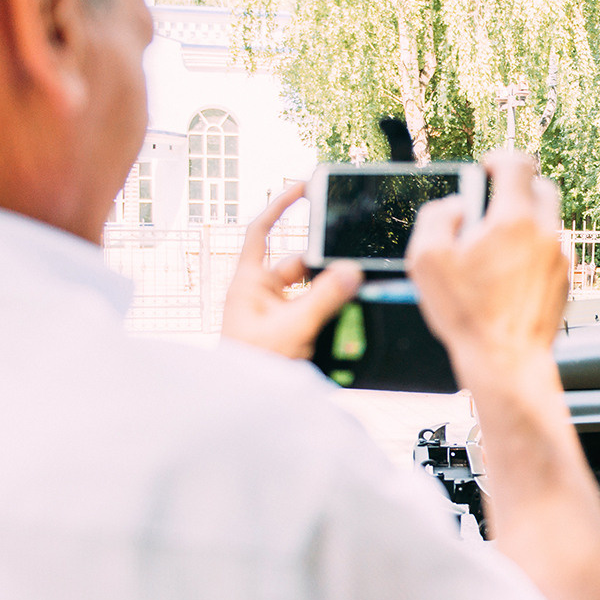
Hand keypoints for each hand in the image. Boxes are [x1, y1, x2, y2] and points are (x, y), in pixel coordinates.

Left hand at [221, 184, 361, 358]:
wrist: (248, 412)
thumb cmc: (253, 369)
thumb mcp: (292, 329)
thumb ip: (325, 298)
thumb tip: (351, 271)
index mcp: (247, 283)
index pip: (261, 231)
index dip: (281, 205)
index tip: (305, 187)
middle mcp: (261, 295)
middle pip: (300, 263)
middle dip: (325, 267)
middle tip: (350, 270)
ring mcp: (276, 315)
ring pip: (313, 290)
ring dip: (331, 296)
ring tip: (347, 306)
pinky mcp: (291, 333)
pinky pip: (317, 313)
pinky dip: (333, 315)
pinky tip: (348, 324)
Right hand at [406, 151, 568, 386]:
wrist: (506, 361)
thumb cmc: (467, 314)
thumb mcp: (428, 260)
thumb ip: (436, 218)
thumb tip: (456, 207)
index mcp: (514, 220)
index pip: (519, 163)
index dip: (499, 159)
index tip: (487, 169)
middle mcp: (545, 234)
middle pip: (541, 187)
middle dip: (517, 188)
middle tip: (492, 206)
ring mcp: (560, 258)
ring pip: (547, 221)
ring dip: (524, 223)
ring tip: (494, 249)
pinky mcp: (565, 281)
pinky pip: (549, 252)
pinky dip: (532, 252)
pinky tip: (507, 277)